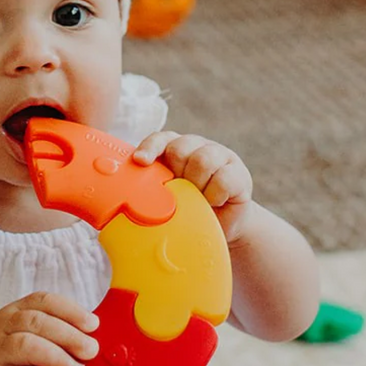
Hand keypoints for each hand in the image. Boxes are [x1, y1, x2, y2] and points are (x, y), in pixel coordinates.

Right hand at [0, 292, 99, 365]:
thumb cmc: (28, 363)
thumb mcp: (42, 340)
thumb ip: (63, 335)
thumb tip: (98, 339)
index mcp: (16, 311)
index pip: (44, 301)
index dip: (72, 311)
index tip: (93, 325)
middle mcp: (1, 328)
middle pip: (36, 322)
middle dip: (70, 336)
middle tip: (91, 351)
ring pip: (26, 345)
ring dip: (59, 359)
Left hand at [133, 131, 253, 244]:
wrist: (221, 227)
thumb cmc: (187, 212)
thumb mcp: (165, 200)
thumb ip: (151, 191)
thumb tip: (127, 199)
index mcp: (173, 150)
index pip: (159, 139)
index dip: (149, 148)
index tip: (140, 162)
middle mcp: (196, 147)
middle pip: (179, 148)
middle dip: (176, 173)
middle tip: (179, 193)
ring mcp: (219, 157)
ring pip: (203, 160)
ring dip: (196, 185)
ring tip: (197, 200)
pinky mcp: (239, 173)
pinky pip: (224, 179)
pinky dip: (215, 195)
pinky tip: (214, 203)